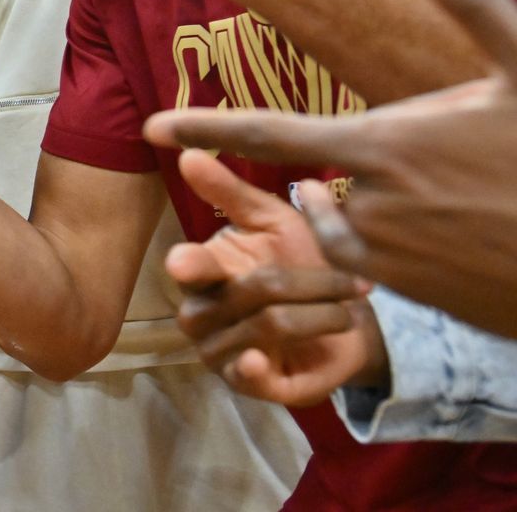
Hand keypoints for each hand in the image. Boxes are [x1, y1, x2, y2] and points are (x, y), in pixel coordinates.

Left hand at [146, 0, 516, 339]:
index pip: (271, 132)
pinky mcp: (411, 294)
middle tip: (440, 163)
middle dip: (360, 164)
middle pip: (322, 176)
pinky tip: (444, 230)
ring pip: (344, 219)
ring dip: (370, 203)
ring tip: (439, 193)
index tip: (153, 126)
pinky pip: (372, 260)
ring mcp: (389, 255)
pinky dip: (390, 241)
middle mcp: (371, 204)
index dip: (208, 127)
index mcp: (383, 143)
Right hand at [164, 151, 384, 405]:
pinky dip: (251, 369)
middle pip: (242, 295)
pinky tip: (259, 360)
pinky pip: (245, 377)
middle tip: (353, 281)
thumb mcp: (274, 221)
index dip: (190, 264)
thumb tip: (187, 153)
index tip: (184, 261)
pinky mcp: (247, 384)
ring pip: (262, 328)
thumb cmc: (303, 262)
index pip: (191, 266)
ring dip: (318, 315)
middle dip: (305, 284)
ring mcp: (220, 350)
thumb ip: (231, 192)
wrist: (350, 322)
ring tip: (349, 309)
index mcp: (206, 270)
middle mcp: (203, 312)